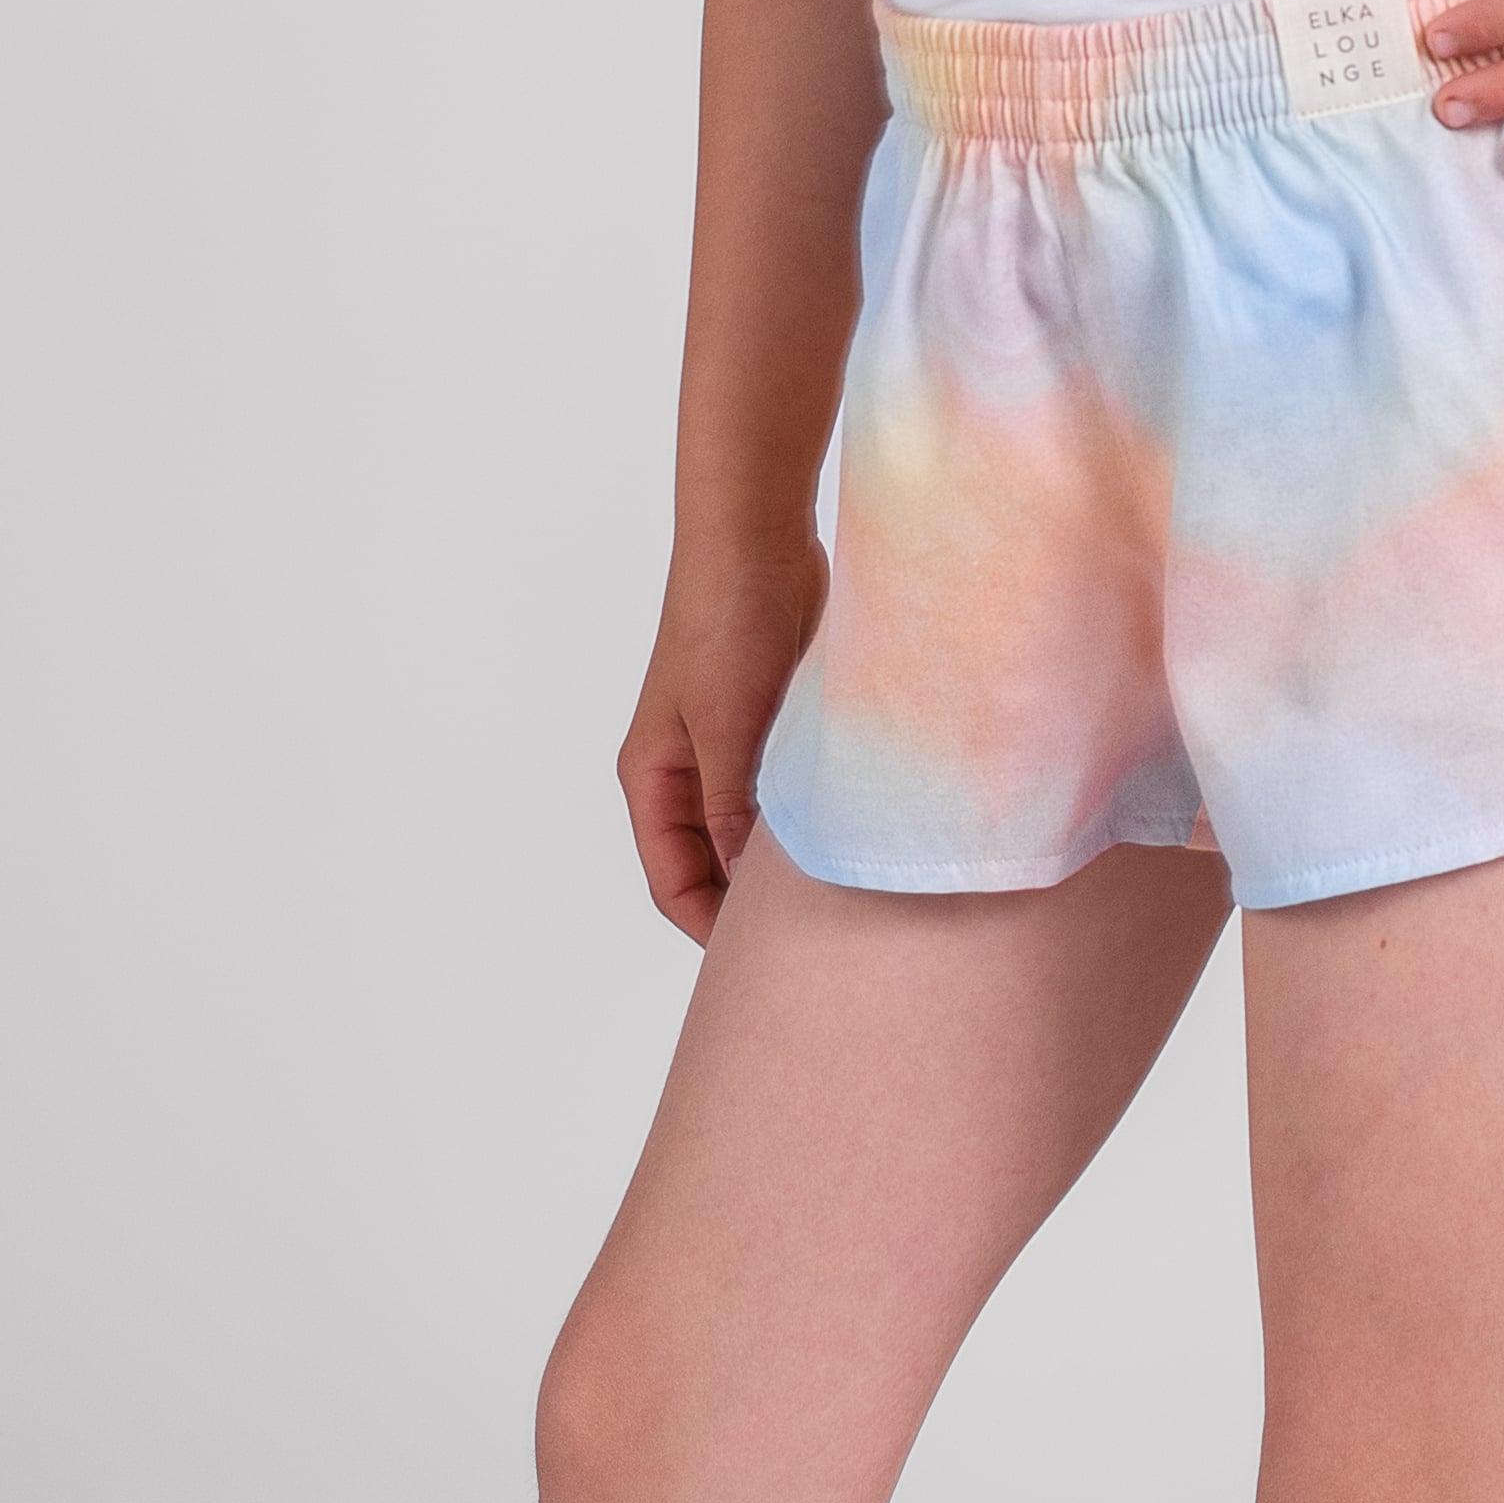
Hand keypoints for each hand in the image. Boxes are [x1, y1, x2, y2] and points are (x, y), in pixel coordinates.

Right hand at [617, 537, 827, 938]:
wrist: (759, 539)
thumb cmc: (724, 623)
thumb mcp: (726, 728)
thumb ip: (733, 810)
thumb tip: (751, 889)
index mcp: (653, 779)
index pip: (674, 884)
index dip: (716, 930)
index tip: (770, 963)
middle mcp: (686, 775)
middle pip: (712, 868)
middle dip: (754, 907)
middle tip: (817, 943)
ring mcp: (730, 752)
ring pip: (754, 835)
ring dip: (788, 863)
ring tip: (840, 897)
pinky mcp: (772, 728)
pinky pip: (787, 797)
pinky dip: (811, 822)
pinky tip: (851, 840)